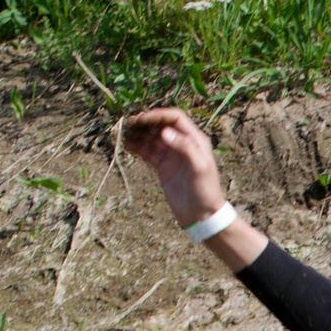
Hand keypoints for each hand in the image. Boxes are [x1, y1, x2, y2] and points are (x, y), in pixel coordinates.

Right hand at [120, 105, 224, 227]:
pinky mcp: (163, 167)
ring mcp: (171, 155)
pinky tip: (127, 145)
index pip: (175, 119)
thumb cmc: (206, 190)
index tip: (143, 118)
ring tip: (125, 134)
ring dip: (139, 135)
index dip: (159, 115)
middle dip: (146, 124)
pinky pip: (148, 153)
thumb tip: (165, 132)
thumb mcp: (199, 168)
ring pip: (152, 139)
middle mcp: (182, 144)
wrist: (202, 214)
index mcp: (195, 140)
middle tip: (129, 124)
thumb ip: (184, 147)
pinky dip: (138, 148)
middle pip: (161, 126)